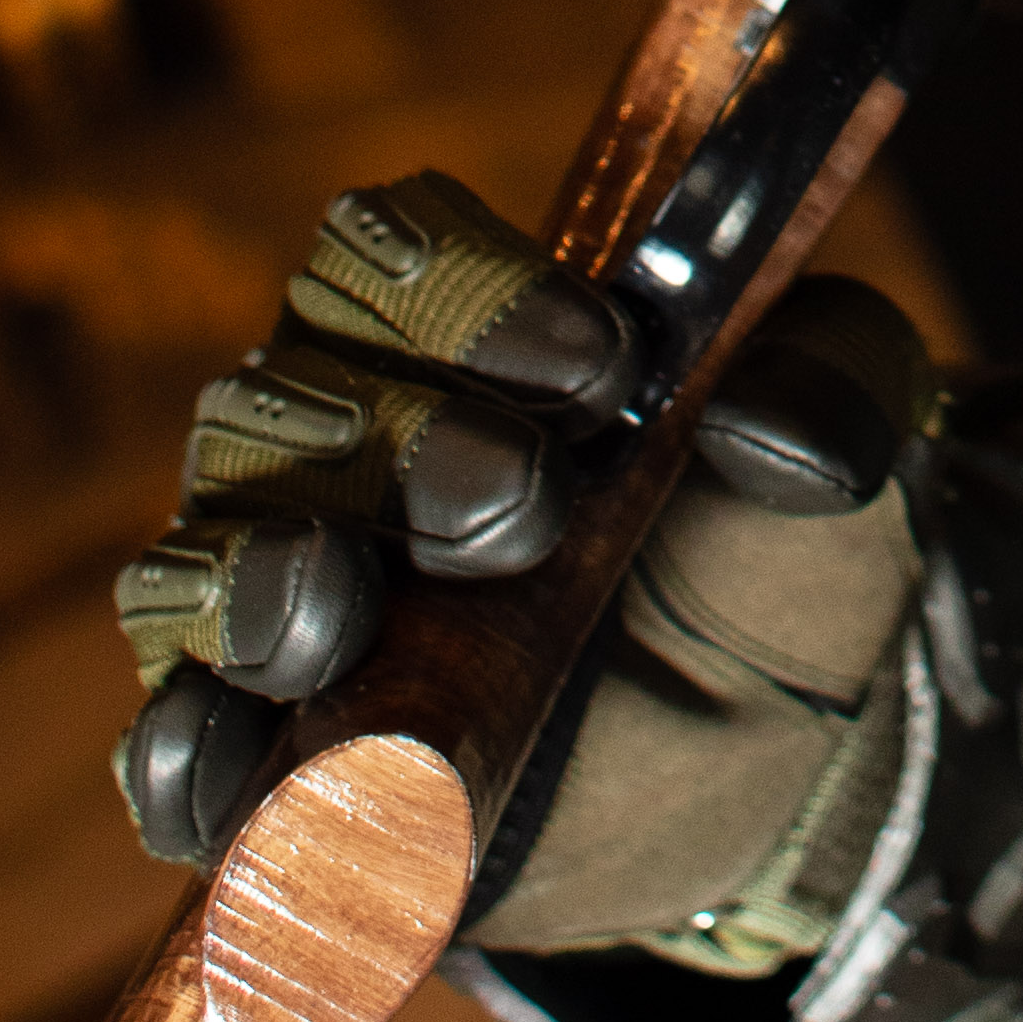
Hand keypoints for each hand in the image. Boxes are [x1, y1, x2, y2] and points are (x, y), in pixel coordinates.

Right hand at [108, 164, 914, 867]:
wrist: (768, 766)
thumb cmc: (768, 559)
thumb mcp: (843, 452)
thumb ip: (831, 388)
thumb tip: (765, 423)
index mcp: (456, 337)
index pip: (387, 252)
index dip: (472, 295)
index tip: (602, 368)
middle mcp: (338, 451)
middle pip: (276, 397)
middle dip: (394, 446)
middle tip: (522, 507)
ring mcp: (290, 609)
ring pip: (199, 557)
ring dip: (262, 578)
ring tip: (337, 611)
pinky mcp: (273, 767)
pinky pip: (179, 748)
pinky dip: (191, 754)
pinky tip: (228, 768)